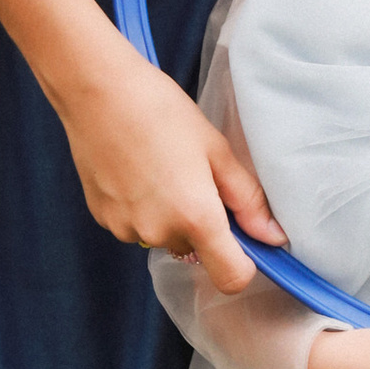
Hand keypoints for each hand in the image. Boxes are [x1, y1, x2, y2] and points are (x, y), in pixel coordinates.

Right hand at [56, 45, 282, 295]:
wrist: (97, 89)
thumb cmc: (160, 110)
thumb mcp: (216, 149)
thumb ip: (248, 200)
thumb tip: (273, 236)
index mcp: (196, 217)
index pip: (231, 279)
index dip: (244, 263)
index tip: (244, 238)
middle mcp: (159, 233)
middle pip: (196, 250)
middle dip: (202, 223)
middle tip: (194, 174)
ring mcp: (126, 228)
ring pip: (164, 235)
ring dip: (169, 214)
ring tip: (160, 165)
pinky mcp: (102, 218)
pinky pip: (135, 224)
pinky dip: (142, 207)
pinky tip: (136, 169)